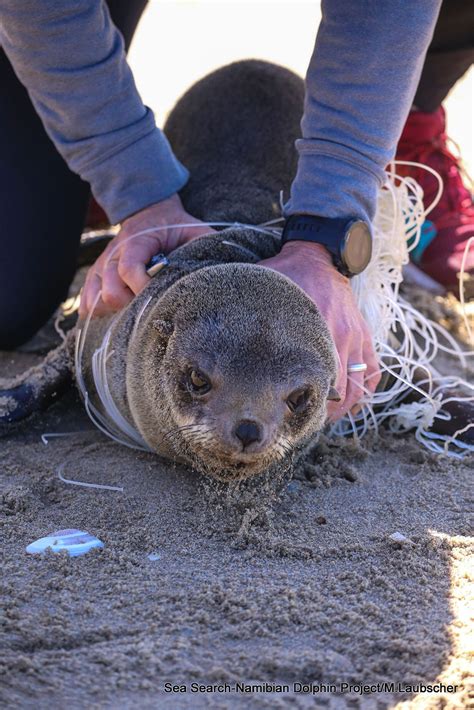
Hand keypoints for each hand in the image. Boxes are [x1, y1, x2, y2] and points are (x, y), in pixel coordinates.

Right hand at [80, 193, 213, 316]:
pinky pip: (87, 303)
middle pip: (111, 292)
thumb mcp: (195, 230)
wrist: (150, 212)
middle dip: (133, 305)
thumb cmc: (176, 227)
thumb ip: (207, 245)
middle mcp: (113, 254)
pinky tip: (117, 320)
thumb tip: (233, 266)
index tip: (162, 297)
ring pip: (96, 300)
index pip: (129, 268)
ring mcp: (102, 268)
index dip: (143, 287)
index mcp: (136, 241)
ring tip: (138, 315)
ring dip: (117, 313)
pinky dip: (98, 314)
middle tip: (153, 308)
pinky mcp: (96, 278)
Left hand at [260, 241, 380, 420]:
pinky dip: (364, 392)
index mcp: (311, 329)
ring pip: (356, 386)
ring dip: (344, 407)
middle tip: (306, 424)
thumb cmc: (287, 274)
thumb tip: (210, 325)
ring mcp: (354, 338)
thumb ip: (245, 311)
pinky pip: (372, 372)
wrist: (320, 254)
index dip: (302, 403)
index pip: (311, 377)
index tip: (289, 416)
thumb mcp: (264, 289)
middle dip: (323, 412)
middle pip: (336, 390)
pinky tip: (351, 406)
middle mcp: (336, 336)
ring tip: (328, 419)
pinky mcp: (365, 336)